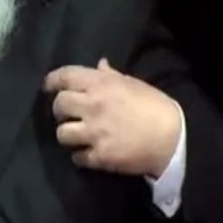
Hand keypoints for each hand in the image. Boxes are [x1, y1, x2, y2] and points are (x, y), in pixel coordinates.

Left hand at [42, 58, 179, 177]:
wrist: (174, 138)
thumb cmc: (154, 106)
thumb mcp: (133, 84)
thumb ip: (111, 76)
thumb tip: (99, 65)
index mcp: (101, 84)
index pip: (64, 77)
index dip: (52, 81)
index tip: (49, 87)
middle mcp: (93, 105)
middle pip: (59, 105)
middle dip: (59, 110)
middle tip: (68, 115)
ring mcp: (95, 132)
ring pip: (62, 133)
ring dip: (67, 135)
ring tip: (77, 136)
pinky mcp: (100, 156)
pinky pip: (77, 157)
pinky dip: (80, 157)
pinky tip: (88, 154)